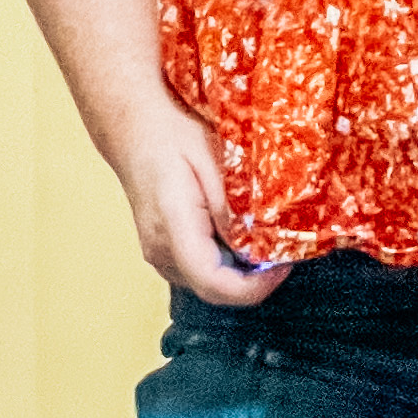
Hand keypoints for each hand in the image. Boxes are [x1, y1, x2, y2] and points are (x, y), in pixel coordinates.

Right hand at [113, 98, 288, 306]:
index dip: (255, 286)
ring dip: (242, 270)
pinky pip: (202, 270)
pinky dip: (228, 261)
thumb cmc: (171, 133)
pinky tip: (241, 233)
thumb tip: (260, 243)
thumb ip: (233, 204)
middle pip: (216, 290)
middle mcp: (161, 250)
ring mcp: (160, 255)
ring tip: (264, 237)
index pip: (213, 283)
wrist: (133, 127)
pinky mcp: (165, 252)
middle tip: (283, 248)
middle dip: (255, 278)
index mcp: (173, 225)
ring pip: (210, 284)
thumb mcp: (212, 156)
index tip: (284, 264)